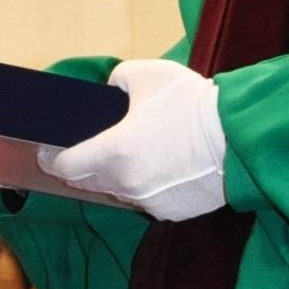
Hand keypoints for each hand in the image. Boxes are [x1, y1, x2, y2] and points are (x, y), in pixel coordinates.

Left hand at [37, 58, 227, 220]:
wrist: (239, 137)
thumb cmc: (192, 104)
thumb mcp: (146, 75)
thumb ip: (117, 81)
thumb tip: (110, 91)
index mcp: (113, 152)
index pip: (66, 167)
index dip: (53, 158)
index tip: (49, 151)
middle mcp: (126, 184)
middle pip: (89, 182)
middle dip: (85, 166)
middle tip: (92, 147)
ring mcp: (150, 202)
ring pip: (120, 192)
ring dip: (118, 177)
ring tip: (135, 153)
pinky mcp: (173, 213)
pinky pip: (148, 200)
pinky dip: (148, 186)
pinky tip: (164, 167)